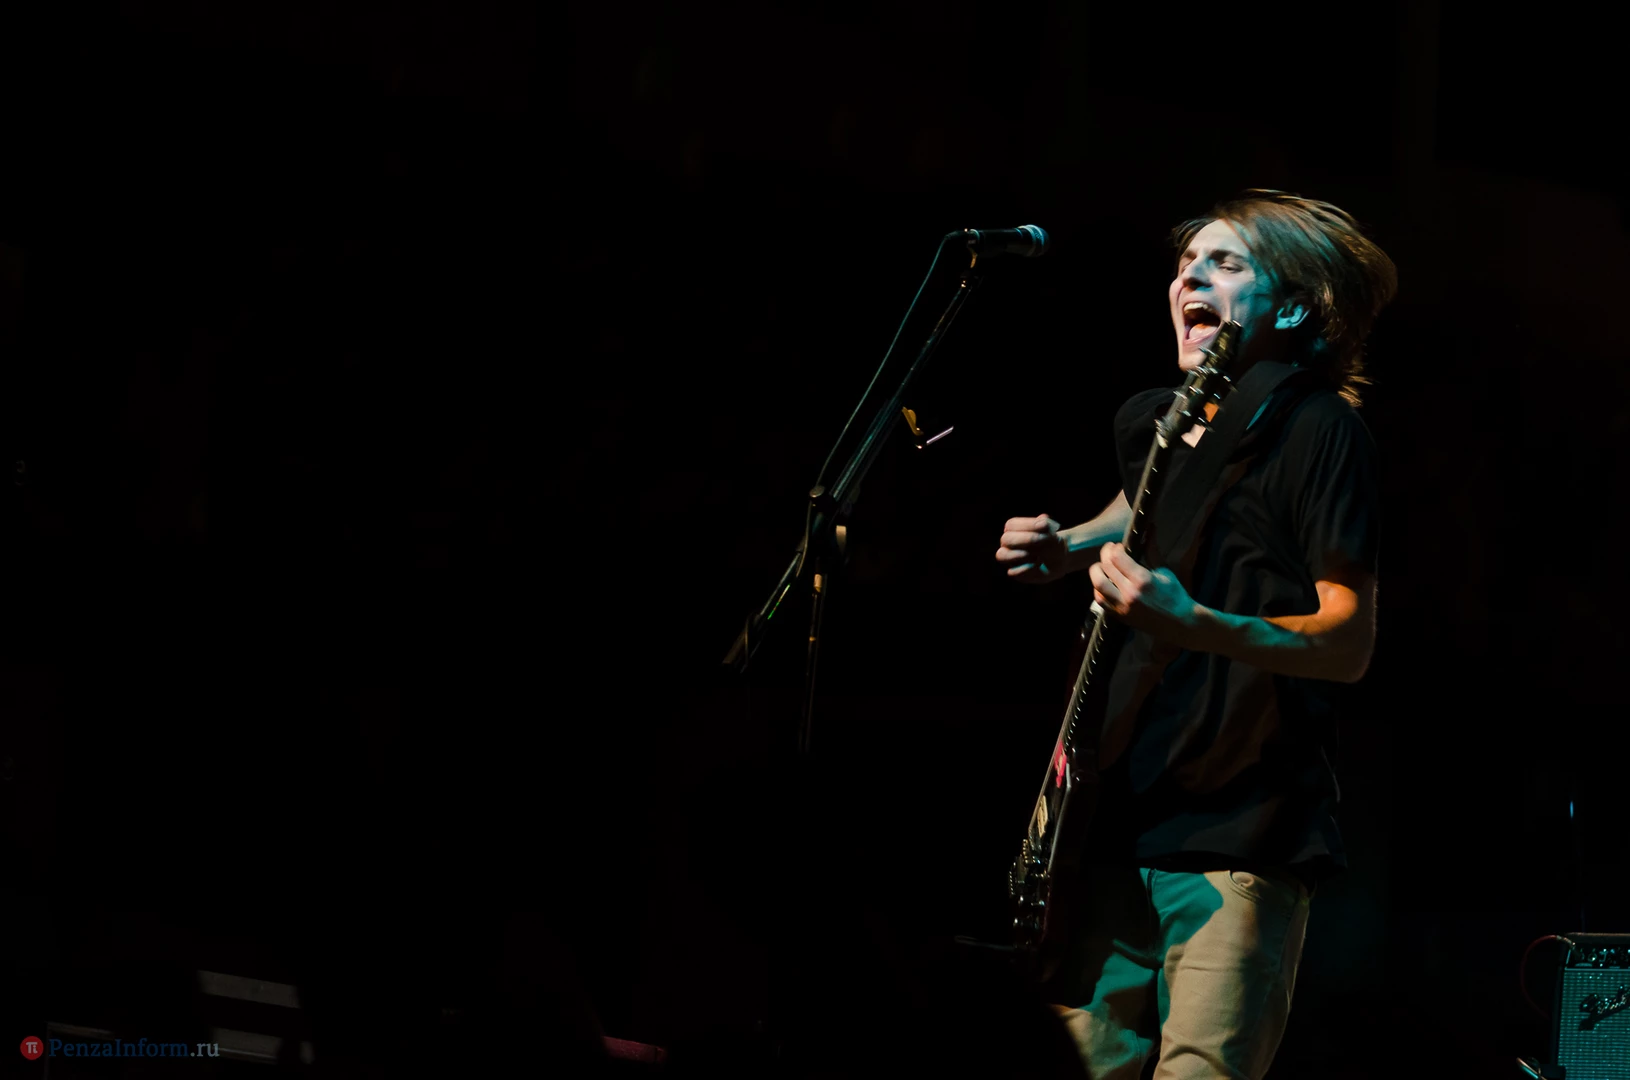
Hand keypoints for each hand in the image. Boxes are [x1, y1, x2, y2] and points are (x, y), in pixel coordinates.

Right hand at [996, 514, 1066, 582]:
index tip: (1045, 525)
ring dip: (1019, 554)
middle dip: (1026, 539)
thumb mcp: (1054, 536)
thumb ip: (1048, 530)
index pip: (1011, 525)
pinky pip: (1013, 572)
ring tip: (1036, 556)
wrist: (1059, 561)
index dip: (1027, 524)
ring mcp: (1009, 559)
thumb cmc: (1053, 544)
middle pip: (1006, 539)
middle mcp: (1008, 544)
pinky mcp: (1015, 572)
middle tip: (1042, 540)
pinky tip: (1038, 565)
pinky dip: (1026, 569)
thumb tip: (1042, 521)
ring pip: (1002, 555)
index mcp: (1013, 530)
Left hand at [1089, 542, 1206, 647]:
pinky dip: (1098, 589)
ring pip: (1097, 584)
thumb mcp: (1165, 571)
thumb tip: (1149, 530)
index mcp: (1143, 580)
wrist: (1180, 623)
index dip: (1114, 548)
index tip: (1118, 546)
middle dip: (1104, 555)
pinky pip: (1100, 600)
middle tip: (1109, 551)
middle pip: (1105, 568)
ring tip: (1103, 566)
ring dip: (1097, 572)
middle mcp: (1130, 593)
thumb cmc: (1175, 595)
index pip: (1116, 557)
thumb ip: (1152, 551)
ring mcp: (1122, 606)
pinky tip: (1105, 583)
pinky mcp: (1119, 616)